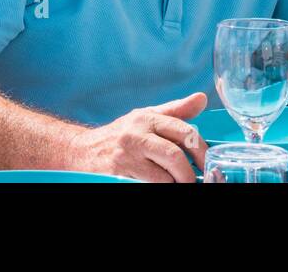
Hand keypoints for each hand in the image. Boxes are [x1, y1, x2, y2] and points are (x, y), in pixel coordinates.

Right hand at [67, 92, 208, 181]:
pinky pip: (144, 186)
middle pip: (174, 156)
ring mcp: (124, 157)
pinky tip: (157, 185)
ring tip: (176, 184)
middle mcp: (135, 135)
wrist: (80, 151)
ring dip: (173, 184)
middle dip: (188, 173)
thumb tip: (201, 99)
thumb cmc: (119, 135)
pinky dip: (156, 188)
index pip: (183, 131)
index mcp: (146, 118)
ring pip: (161, 177)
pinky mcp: (115, 176)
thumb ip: (175, 111)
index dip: (200, 149)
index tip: (207, 163)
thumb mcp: (145, 117)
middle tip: (194, 181)